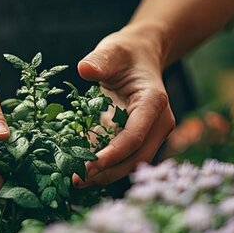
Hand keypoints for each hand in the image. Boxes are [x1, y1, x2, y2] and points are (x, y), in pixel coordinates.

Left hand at [74, 24, 175, 186]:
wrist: (141, 56)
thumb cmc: (126, 53)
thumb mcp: (112, 50)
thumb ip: (100, 60)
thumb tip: (84, 69)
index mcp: (153, 102)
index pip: (135, 136)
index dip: (112, 154)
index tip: (88, 166)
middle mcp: (158, 122)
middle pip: (135, 157)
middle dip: (106, 172)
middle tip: (75, 180)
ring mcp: (151, 133)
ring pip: (131, 162)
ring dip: (105, 174)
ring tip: (75, 181)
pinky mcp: (140, 138)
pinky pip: (123, 157)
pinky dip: (104, 166)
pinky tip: (81, 170)